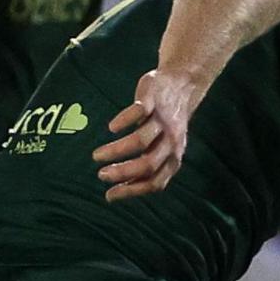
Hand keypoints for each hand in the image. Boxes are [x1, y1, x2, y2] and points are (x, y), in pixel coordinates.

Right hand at [94, 70, 202, 201]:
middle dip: (122, 173)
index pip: (155, 182)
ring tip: (97, 155)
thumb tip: (120, 189)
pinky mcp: (153, 100)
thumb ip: (147, 167)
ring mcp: (162, 121)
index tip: (109, 195)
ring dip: (116, 150)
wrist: (182, 85)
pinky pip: (139, 112)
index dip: (132, 191)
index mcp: (173, 158)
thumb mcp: (163, 149)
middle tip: (101, 174)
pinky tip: (111, 128)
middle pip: (147, 164)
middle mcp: (171, 142)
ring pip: (140, 141)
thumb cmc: (164, 124)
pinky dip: (123, 121)